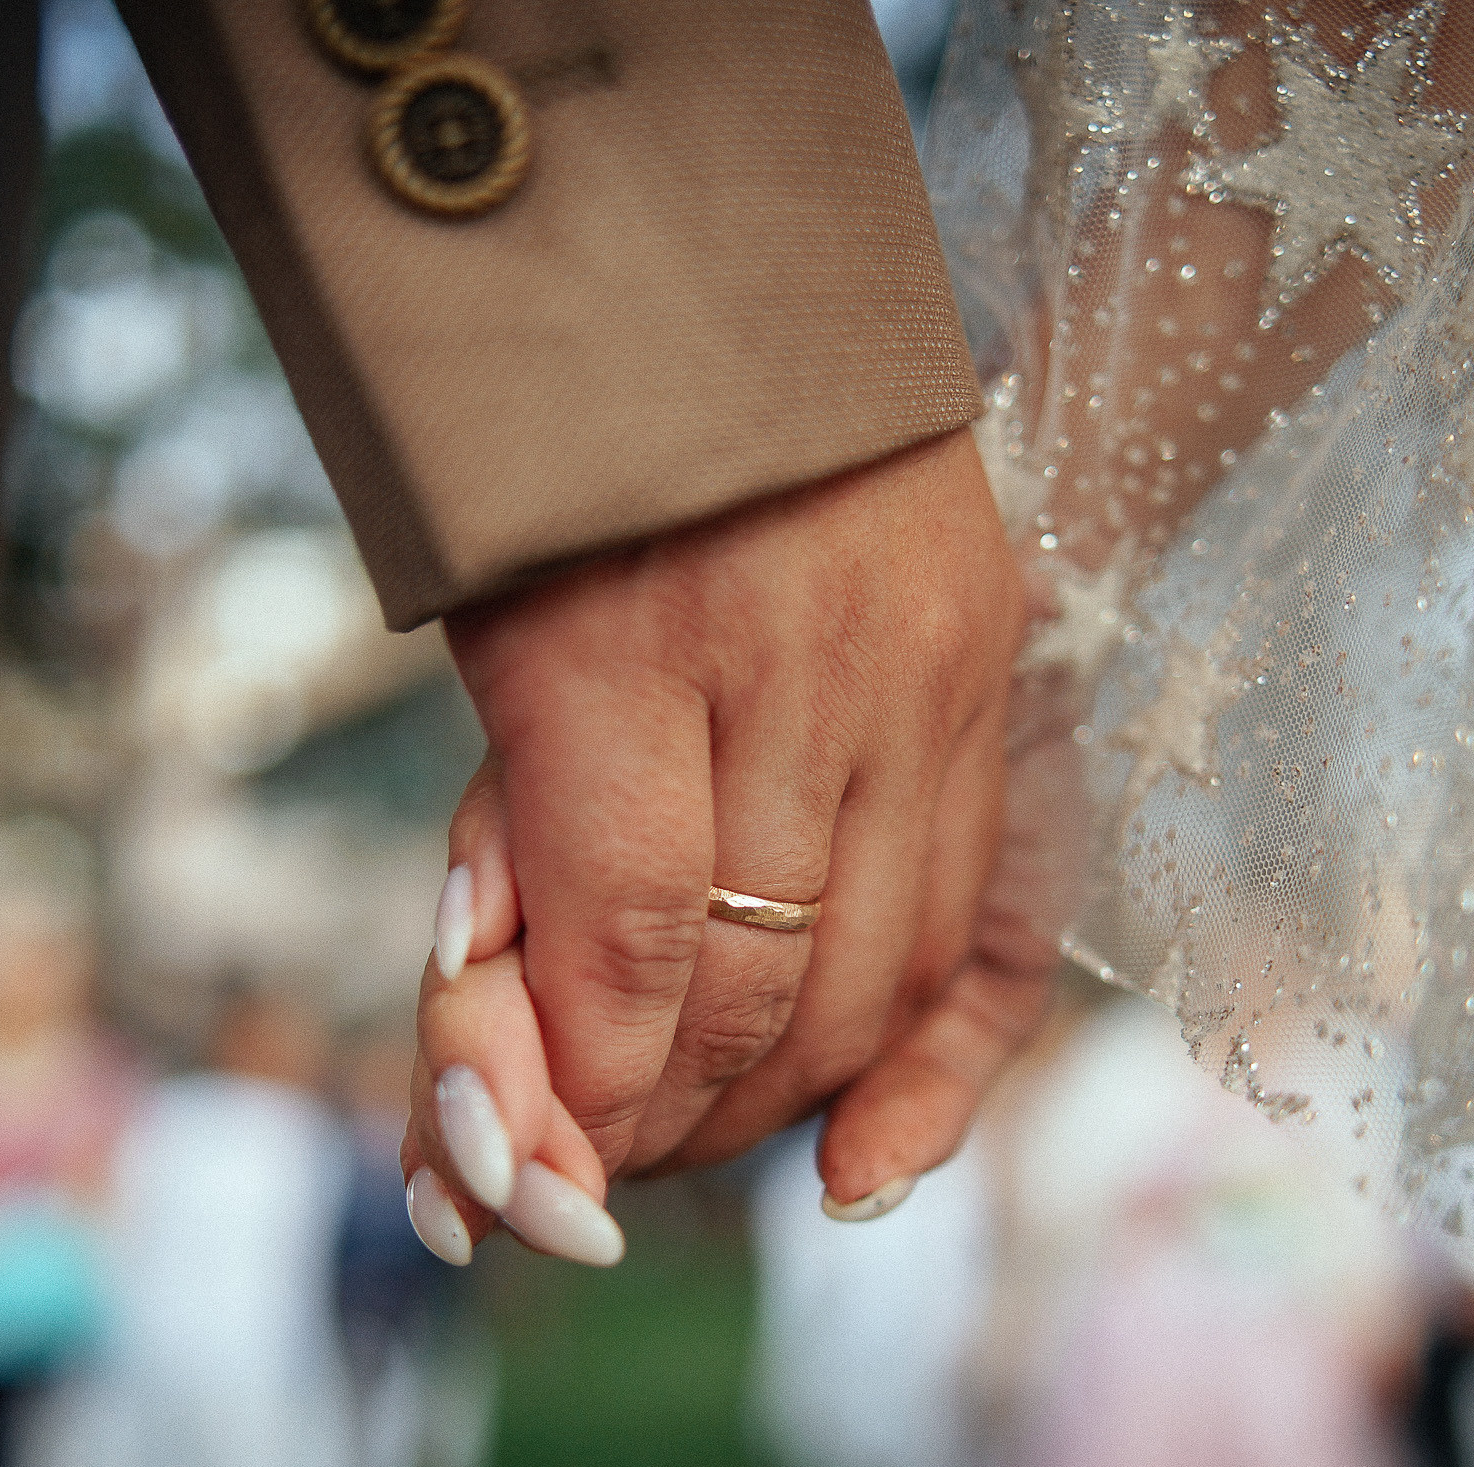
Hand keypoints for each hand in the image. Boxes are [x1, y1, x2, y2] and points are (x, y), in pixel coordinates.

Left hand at [397, 427, 1052, 1260]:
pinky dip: (917, 1068)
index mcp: (623, 637)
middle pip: (754, 985)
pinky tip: (853, 1158)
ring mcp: (924, 679)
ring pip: (876, 981)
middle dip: (659, 1117)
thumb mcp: (489, 646)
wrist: (753, 290)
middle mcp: (800, 668)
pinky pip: (978, 932)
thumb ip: (507, 862)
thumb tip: (479, 1121)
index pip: (627, 939)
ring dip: (774, 1102)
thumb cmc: (572, 481)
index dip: (577, 1084)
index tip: (528, 1154)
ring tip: (692, 1134)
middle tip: (596, 1168)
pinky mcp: (995, 691)